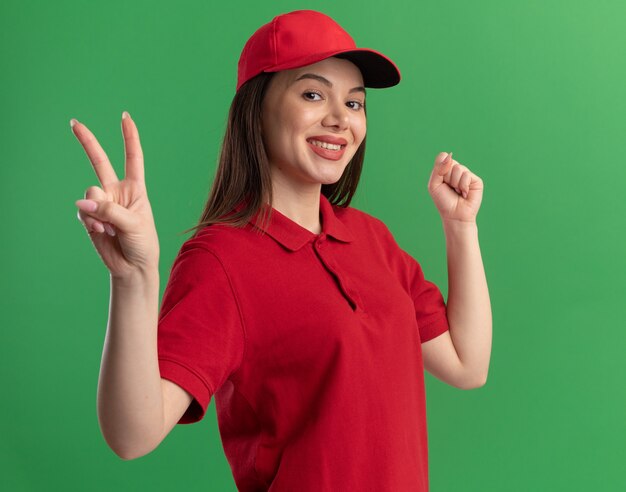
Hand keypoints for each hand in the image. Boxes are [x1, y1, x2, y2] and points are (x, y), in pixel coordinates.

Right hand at [72, 112, 158, 278]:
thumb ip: (109, 210)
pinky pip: (82, 211)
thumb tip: (82, 202)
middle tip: (74, 122)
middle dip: (87, 141)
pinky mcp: (89, 217)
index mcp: (135, 188)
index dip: (130, 138)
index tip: (125, 118)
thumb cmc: (143, 243)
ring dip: (97, 211)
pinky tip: (102, 231)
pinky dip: (90, 221)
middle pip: (100, 161)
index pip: (133, 158)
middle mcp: (116, 192)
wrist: (132, 266)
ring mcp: (101, 203)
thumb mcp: (134, 223)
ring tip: (110, 228)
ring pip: (89, 194)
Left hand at [427, 152, 483, 223]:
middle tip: (450, 188)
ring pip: (459, 168)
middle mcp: (457, 170)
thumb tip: (449, 155)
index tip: (441, 180)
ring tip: (457, 191)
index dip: (440, 167)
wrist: (454, 215)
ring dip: (455, 183)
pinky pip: (466, 175)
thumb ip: (438, 168)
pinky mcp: (476, 180)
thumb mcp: (434, 184)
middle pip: (450, 161)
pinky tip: (464, 193)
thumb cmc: (443, 201)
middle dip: (447, 177)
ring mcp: (467, 175)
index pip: (443, 157)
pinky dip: (462, 186)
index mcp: (446, 170)